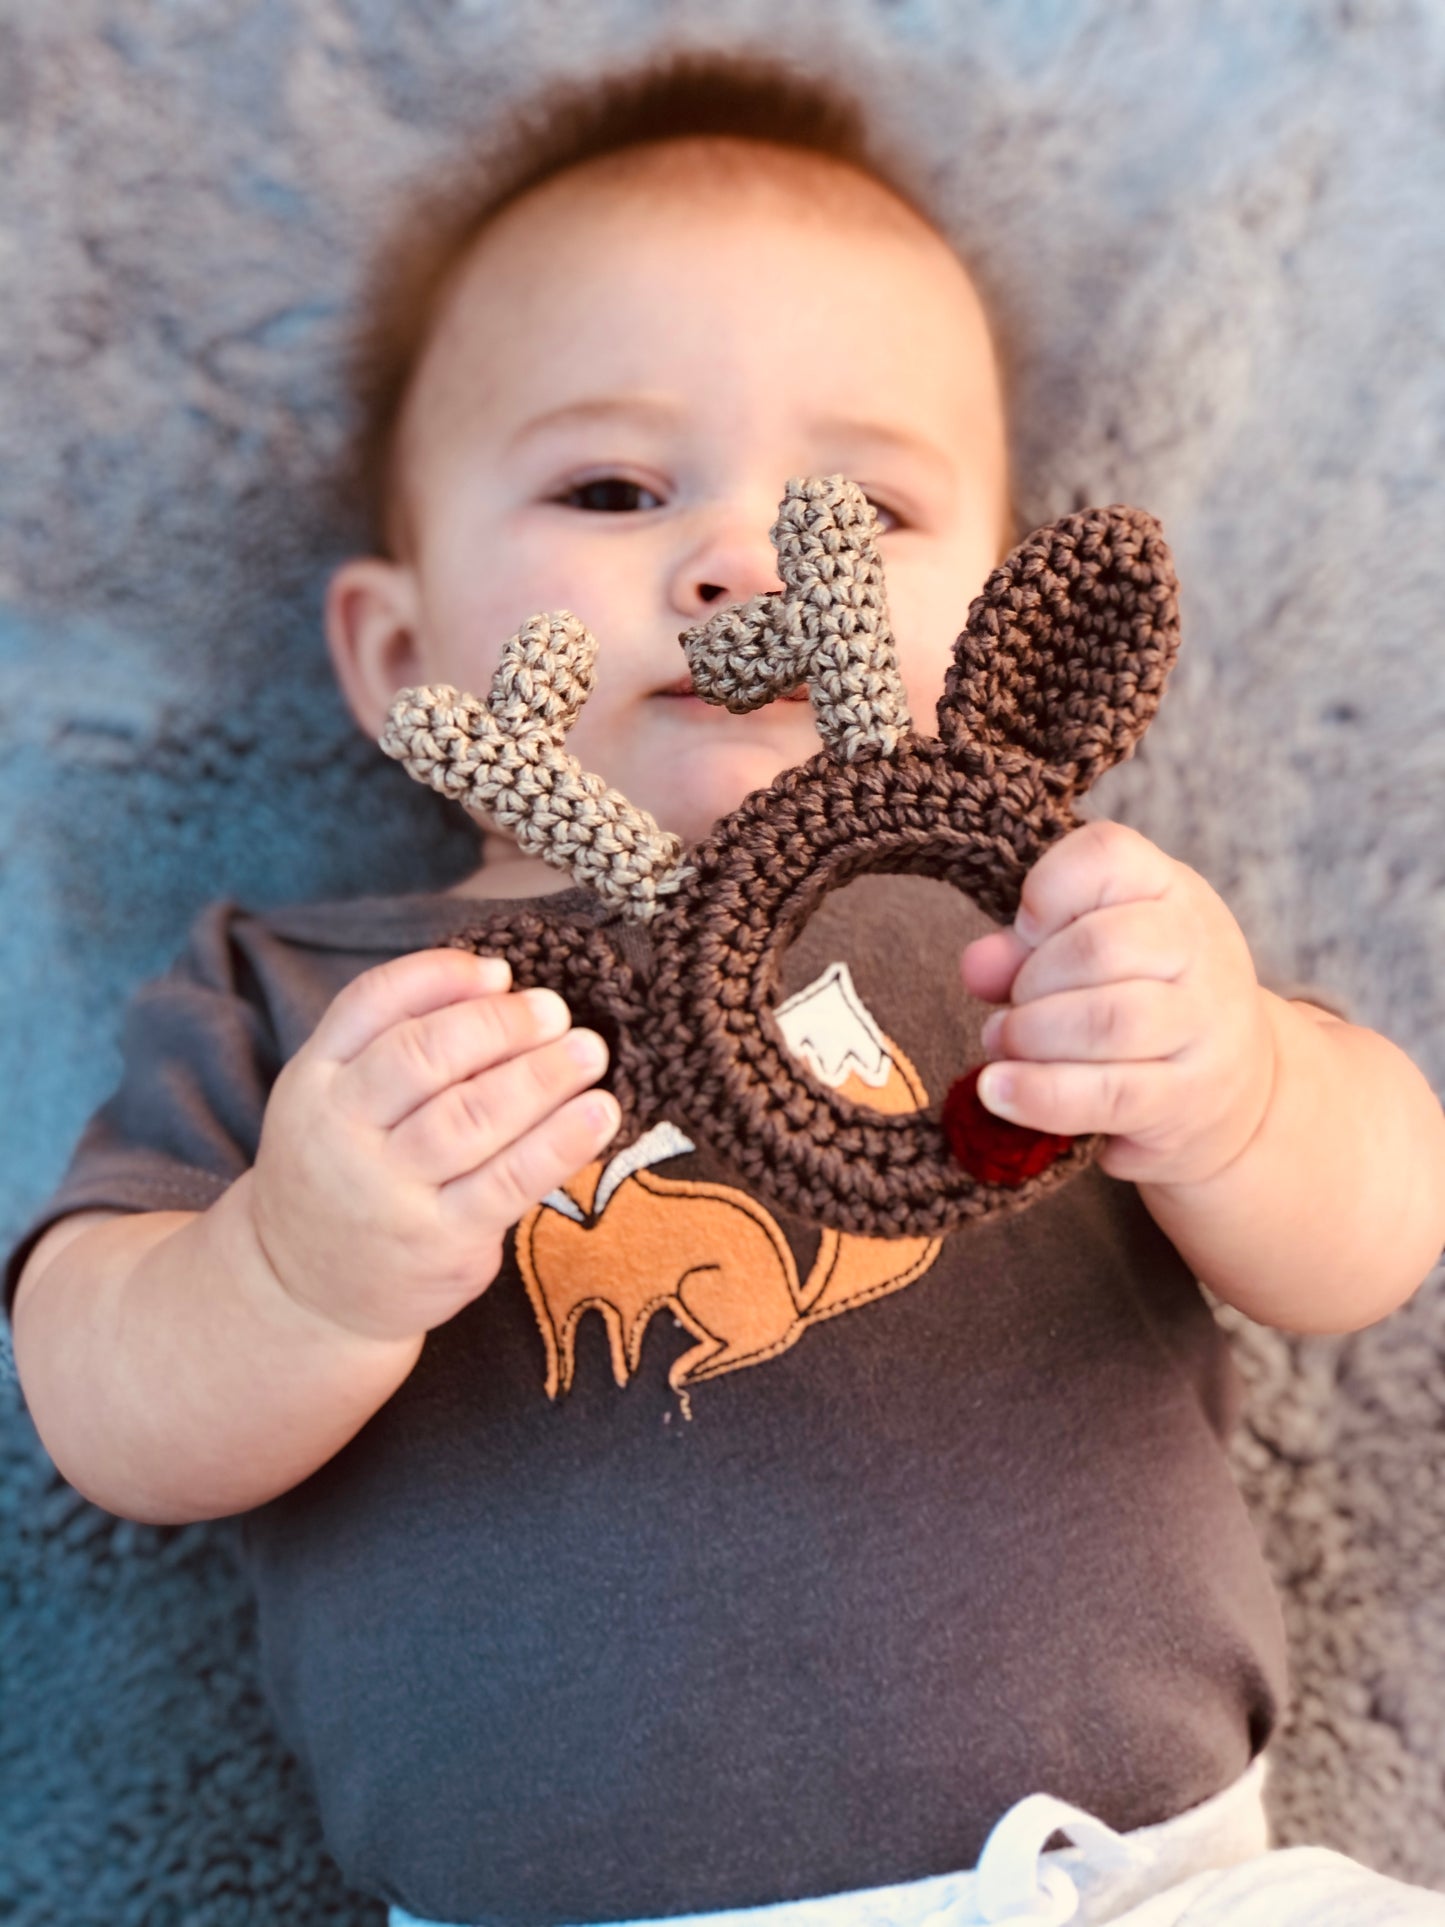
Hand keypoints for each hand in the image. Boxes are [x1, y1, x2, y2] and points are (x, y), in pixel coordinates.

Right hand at [249, 950, 619, 1341]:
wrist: (308, 1292)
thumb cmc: (343, 1169)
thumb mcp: (337, 1094)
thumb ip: (396, 1029)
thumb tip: (497, 977)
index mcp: (314, 1079)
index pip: (372, 1003)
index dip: (442, 976)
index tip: (501, 972)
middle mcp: (340, 1133)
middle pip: (424, 1056)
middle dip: (500, 1024)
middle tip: (556, 1011)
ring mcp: (388, 1192)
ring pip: (471, 1117)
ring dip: (541, 1076)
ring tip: (589, 1051)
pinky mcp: (440, 1242)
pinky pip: (509, 1181)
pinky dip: (560, 1142)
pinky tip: (598, 1114)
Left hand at [959, 819, 1276, 1186]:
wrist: (1235, 1079)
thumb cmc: (1139, 996)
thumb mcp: (1086, 952)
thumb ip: (1024, 949)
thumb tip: (977, 966)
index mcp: (1169, 889)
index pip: (1107, 855)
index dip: (1047, 889)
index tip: (1026, 928)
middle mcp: (1198, 947)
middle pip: (1100, 946)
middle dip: (1031, 981)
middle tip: (1012, 1006)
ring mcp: (1202, 1024)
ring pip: (1108, 1022)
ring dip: (1032, 1036)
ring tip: (1002, 1044)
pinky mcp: (1189, 1096)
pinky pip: (1109, 1094)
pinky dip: (1040, 1094)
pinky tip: (998, 1090)